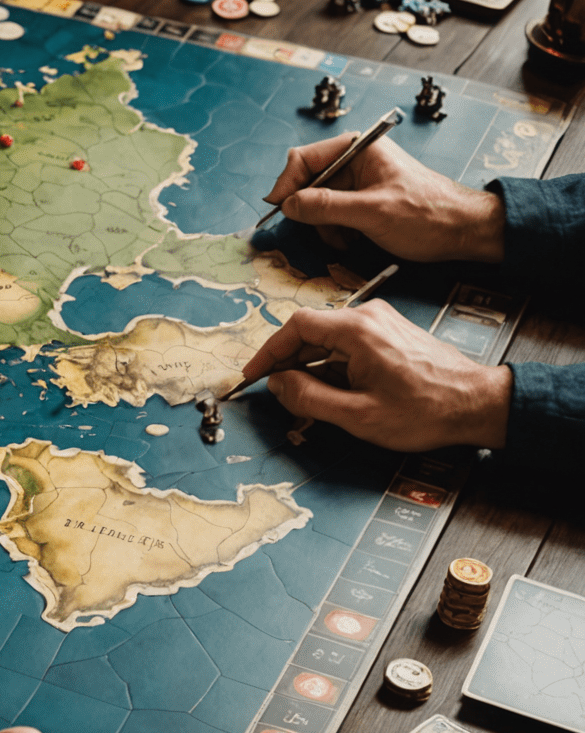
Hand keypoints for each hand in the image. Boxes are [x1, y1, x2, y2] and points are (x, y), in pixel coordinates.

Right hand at [238, 299, 510, 449]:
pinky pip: (348, 343)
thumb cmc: (425, 411)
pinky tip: (331, 390)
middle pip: (311, 331)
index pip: (296, 327)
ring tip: (304, 398)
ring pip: (329, 339)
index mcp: (357, 330)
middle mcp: (368, 317)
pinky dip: (332, 364)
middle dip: (288, 362)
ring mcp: (382, 322)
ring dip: (311, 365)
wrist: (477, 404)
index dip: (268, 351)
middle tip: (275, 391)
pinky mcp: (391, 333)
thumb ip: (309, 398)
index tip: (254, 374)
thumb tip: (278, 385)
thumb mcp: (358, 415)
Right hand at [264, 131, 505, 261]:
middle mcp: (356, 160)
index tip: (278, 209)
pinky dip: (336, 230)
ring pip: (318, 202)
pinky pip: (334, 213)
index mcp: (359, 148)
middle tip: (323, 230)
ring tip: (345, 240)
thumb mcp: (372, 212)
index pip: (304, 158)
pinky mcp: (364, 200)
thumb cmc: (428, 215)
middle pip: (309, 182)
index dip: (287, 184)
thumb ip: (326, 206)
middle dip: (311, 210)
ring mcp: (360, 181)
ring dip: (325, 225)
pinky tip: (352, 240)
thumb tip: (288, 205)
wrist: (464, 231)